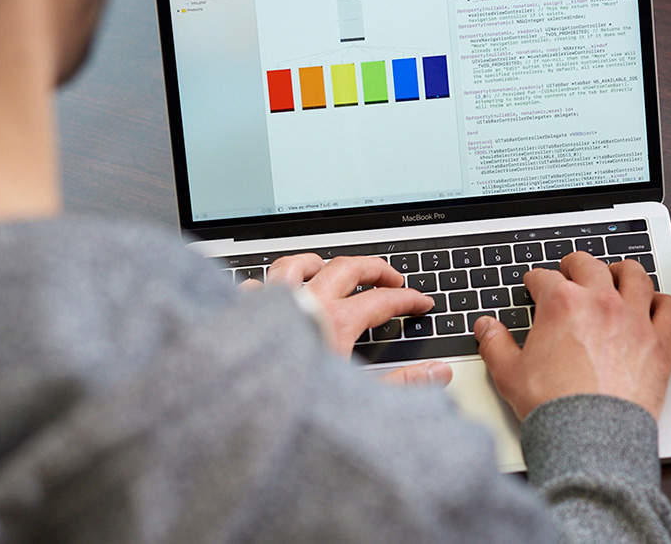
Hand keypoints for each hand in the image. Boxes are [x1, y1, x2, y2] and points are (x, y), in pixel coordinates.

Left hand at [240, 254, 451, 386]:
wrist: (234, 409)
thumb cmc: (291, 406)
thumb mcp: (360, 401)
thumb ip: (403, 384)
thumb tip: (437, 373)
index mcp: (336, 322)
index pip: (384, 300)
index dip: (408, 299)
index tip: (421, 302)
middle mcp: (305, 302)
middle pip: (347, 268)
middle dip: (374, 268)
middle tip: (391, 278)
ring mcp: (271, 302)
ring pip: (297, 264)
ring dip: (320, 262)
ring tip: (330, 267)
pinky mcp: (241, 312)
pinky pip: (256, 284)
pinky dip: (268, 284)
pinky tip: (271, 291)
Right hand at [473, 252, 670, 419]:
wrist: (591, 436)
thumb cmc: (554, 406)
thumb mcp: (509, 374)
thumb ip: (495, 344)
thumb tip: (486, 327)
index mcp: (562, 304)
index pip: (545, 278)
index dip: (536, 280)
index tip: (535, 284)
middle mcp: (601, 302)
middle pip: (590, 265)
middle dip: (575, 264)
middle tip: (570, 269)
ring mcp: (633, 318)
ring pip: (635, 276)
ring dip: (623, 271)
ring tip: (617, 274)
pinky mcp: (659, 341)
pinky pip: (668, 308)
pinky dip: (661, 302)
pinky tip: (655, 304)